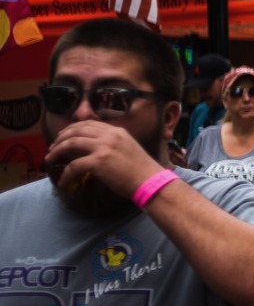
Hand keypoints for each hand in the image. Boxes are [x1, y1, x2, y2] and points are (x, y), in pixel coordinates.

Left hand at [43, 121, 163, 198]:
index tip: (63, 137)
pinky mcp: (98, 162)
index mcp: (117, 131)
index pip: (88, 123)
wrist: (151, 182)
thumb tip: (94, 150)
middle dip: (60, 139)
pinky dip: (65, 174)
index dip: (72, 128)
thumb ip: (113, 144)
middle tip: (52, 149)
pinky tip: (63, 181)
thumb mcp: (128, 149)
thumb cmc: (142, 170)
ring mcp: (103, 147)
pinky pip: (73, 166)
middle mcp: (109, 135)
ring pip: (70, 144)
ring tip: (50, 161)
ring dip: (56, 152)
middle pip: (76, 130)